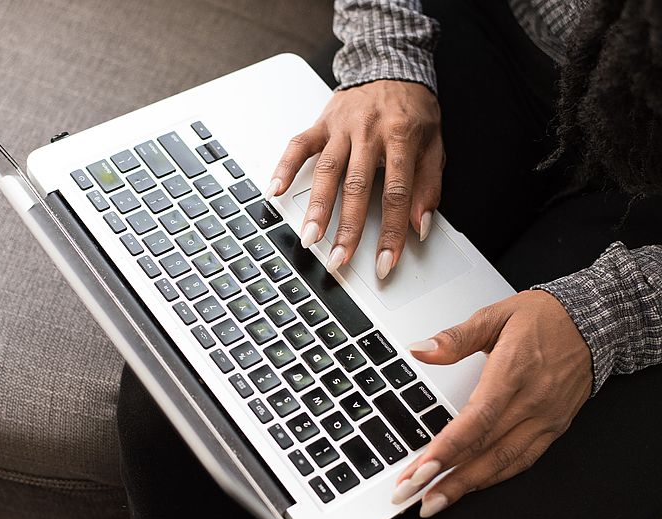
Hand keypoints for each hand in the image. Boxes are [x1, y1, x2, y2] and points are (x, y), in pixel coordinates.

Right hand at [266, 80, 442, 277]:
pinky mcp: (322, 123)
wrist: (392, 65)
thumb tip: (420, 226)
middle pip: (357, 187)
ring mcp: (342, 127)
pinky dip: (284, 168)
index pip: (397, 194)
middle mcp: (369, 132)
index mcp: (401, 137)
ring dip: (316, 207)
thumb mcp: (435, 144)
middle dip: (347, 228)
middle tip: (338, 259)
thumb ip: (429, 185)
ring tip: (309, 237)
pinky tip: (273, 191)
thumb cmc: (414, 109)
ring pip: (327, 171)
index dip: (392, 233)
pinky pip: (299, 145)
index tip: (384, 263)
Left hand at [391, 291, 592, 517]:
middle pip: (485, 448)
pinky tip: (470, 487)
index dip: (446, 448)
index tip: (420, 469)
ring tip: (434, 503)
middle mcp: (532, 401)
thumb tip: (420, 349)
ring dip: (467, 486)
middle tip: (410, 494)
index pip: (476, 420)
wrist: (592, 322)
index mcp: (513, 372)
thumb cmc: (542, 318)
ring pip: (504, 462)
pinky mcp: (555, 428)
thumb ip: (455, 337)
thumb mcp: (494, 315)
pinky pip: (523, 460)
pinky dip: (495, 477)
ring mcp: (546, 418)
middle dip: (445, 477)